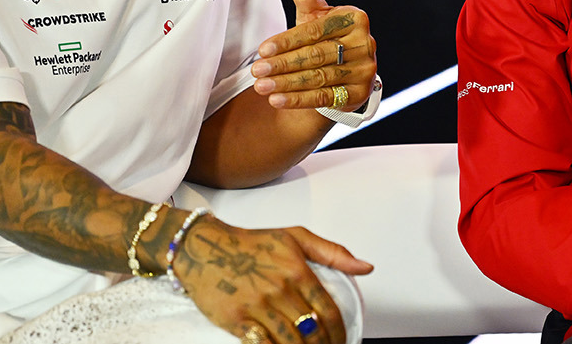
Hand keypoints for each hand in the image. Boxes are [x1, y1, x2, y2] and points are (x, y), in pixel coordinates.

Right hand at [174, 215, 372, 343]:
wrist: (205, 247)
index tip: (341, 341)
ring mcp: (258, 306)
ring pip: (291, 342)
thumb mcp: (295, 238)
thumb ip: (333, 252)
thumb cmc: (252, 243)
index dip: (339, 333)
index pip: (329, 311)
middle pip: (313, 330)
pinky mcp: (237, 320)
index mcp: (297, 270)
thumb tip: (366, 267)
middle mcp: (280, 289)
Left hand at [252, 0, 377, 110]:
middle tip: (257, 70)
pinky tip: (278, 100)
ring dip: (287, 84)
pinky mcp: (359, 93)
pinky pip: (325, 97)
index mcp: (355, 19)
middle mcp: (365, 43)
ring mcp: (365, 70)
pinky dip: (299, 99)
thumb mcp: (315, 13)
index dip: (287, 41)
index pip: (315, 31)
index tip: (262, 49)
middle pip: (317, 55)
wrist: (345, 70)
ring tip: (262, 86)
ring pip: (319, 78)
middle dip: (283, 64)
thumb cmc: (325, 36)